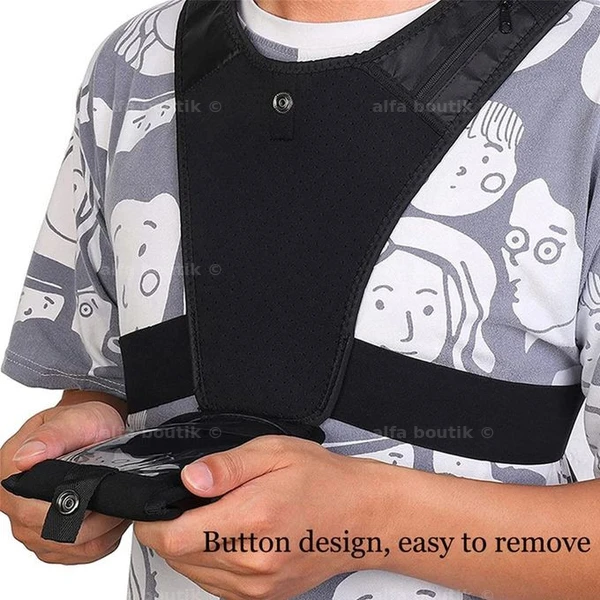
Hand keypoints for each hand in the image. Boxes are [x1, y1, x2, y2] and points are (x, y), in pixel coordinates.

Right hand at [1, 397, 131, 563]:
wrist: (97, 430)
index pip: (32, 511)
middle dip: (94, 521)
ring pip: (69, 549)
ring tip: (116, 507)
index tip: (98, 497)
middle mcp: (15, 503)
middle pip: (52, 535)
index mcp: (12, 472)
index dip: (71, 510)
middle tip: (116, 501)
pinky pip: (78, 555)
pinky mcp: (51, 540)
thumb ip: (53, 436)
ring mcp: (31, 525)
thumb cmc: (86, 424)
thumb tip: (26, 458)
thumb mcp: (76, 420)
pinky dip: (101, 541)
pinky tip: (110, 520)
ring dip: (101, 533)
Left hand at [135, 435, 382, 599]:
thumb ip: (227, 466)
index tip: (153, 508)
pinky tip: (225, 539)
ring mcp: (258, 585)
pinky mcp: (263, 597)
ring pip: (195, 574)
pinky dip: (208, 564)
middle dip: (168, 531)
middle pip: (180, 557)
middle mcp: (253, 561)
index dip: (152, 523)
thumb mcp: (274, 452)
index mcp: (252, 519)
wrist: (361, 515)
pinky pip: (216, 586)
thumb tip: (190, 478)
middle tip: (185, 505)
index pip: (175, 537)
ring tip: (209, 518)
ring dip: (188, 549)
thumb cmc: (322, 481)